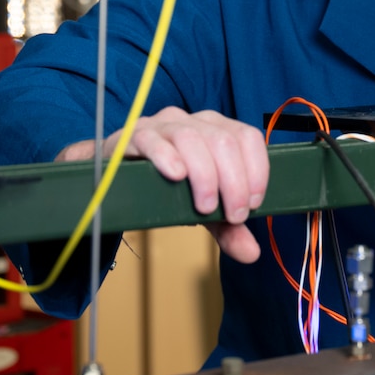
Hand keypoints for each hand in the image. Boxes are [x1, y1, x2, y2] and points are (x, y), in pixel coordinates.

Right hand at [56, 107, 269, 262]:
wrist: (118, 178)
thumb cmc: (167, 186)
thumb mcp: (203, 208)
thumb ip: (227, 227)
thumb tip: (251, 254)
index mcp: (218, 129)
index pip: (247, 137)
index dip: (256, 170)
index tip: (253, 204)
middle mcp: (194, 121)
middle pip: (223, 141)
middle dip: (234, 182)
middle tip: (231, 215)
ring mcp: (163, 125)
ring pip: (192, 138)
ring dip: (204, 175)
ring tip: (203, 206)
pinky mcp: (134, 135)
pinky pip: (152, 140)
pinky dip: (167, 157)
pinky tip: (176, 176)